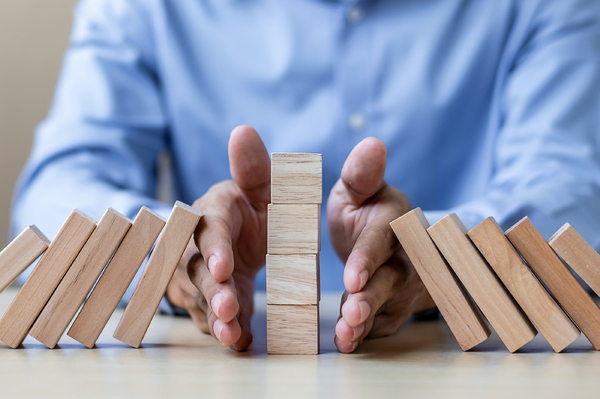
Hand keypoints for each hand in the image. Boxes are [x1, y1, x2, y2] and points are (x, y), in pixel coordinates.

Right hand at [166, 125, 269, 350]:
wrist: (239, 233)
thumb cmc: (252, 207)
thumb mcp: (260, 187)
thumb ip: (254, 167)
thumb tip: (243, 130)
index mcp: (210, 210)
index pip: (207, 227)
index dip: (214, 248)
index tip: (224, 268)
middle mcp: (192, 242)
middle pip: (194, 267)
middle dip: (210, 290)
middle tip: (229, 308)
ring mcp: (190, 272)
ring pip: (195, 296)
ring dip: (212, 316)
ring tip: (232, 335)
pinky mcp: (197, 296)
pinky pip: (204, 315)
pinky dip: (221, 329)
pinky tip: (240, 341)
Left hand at [328, 137, 434, 352]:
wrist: (387, 240)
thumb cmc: (365, 210)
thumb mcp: (359, 189)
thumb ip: (360, 174)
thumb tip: (373, 144)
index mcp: (393, 220)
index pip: (382, 240)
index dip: (368, 259)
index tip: (352, 278)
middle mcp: (405, 254)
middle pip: (392, 278)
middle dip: (372, 297)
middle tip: (352, 311)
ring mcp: (402, 284)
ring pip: (388, 306)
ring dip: (366, 321)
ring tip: (345, 334)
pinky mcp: (394, 307)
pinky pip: (382, 323)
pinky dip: (366, 334)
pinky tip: (347, 342)